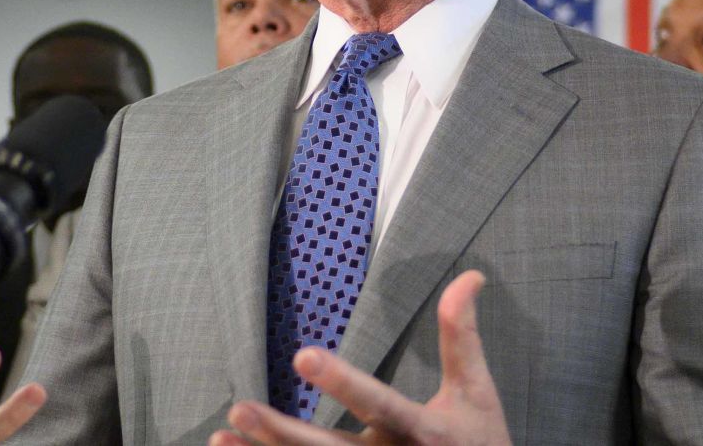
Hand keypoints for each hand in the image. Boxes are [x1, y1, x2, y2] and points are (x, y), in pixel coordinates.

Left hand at [210, 270, 509, 445]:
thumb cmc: (480, 445)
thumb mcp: (477, 393)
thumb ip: (462, 335)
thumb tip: (471, 274)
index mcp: (420, 432)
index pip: (376, 403)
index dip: (341, 381)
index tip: (302, 355)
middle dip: (281, 432)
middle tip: (239, 408)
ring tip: (223, 433)